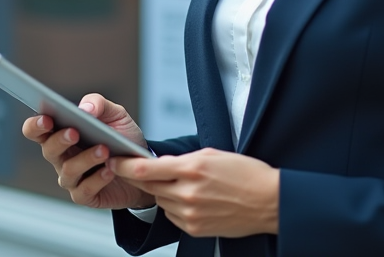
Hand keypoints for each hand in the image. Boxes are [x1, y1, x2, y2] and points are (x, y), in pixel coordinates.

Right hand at [21, 93, 154, 210]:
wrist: (143, 167)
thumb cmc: (123, 138)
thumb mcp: (116, 115)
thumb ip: (99, 104)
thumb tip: (84, 108)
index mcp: (61, 133)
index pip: (36, 130)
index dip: (35, 125)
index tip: (46, 119)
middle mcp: (61, 157)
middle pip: (48, 150)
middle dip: (59, 140)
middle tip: (74, 132)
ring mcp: (72, 178)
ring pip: (68, 170)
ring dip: (85, 159)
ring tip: (104, 150)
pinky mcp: (84, 196)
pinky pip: (84, 190)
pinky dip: (97, 179)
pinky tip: (109, 170)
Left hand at [110, 148, 279, 237]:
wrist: (268, 201)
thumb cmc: (246, 173)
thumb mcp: (213, 155)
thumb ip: (183, 160)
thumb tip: (160, 164)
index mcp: (193, 169)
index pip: (146, 168)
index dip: (125, 165)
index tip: (115, 160)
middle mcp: (188, 193)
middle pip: (148, 186)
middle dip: (138, 176)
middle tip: (129, 168)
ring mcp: (190, 213)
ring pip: (159, 200)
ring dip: (161, 191)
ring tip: (180, 183)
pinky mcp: (194, 228)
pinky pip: (171, 215)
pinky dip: (173, 205)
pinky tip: (189, 198)